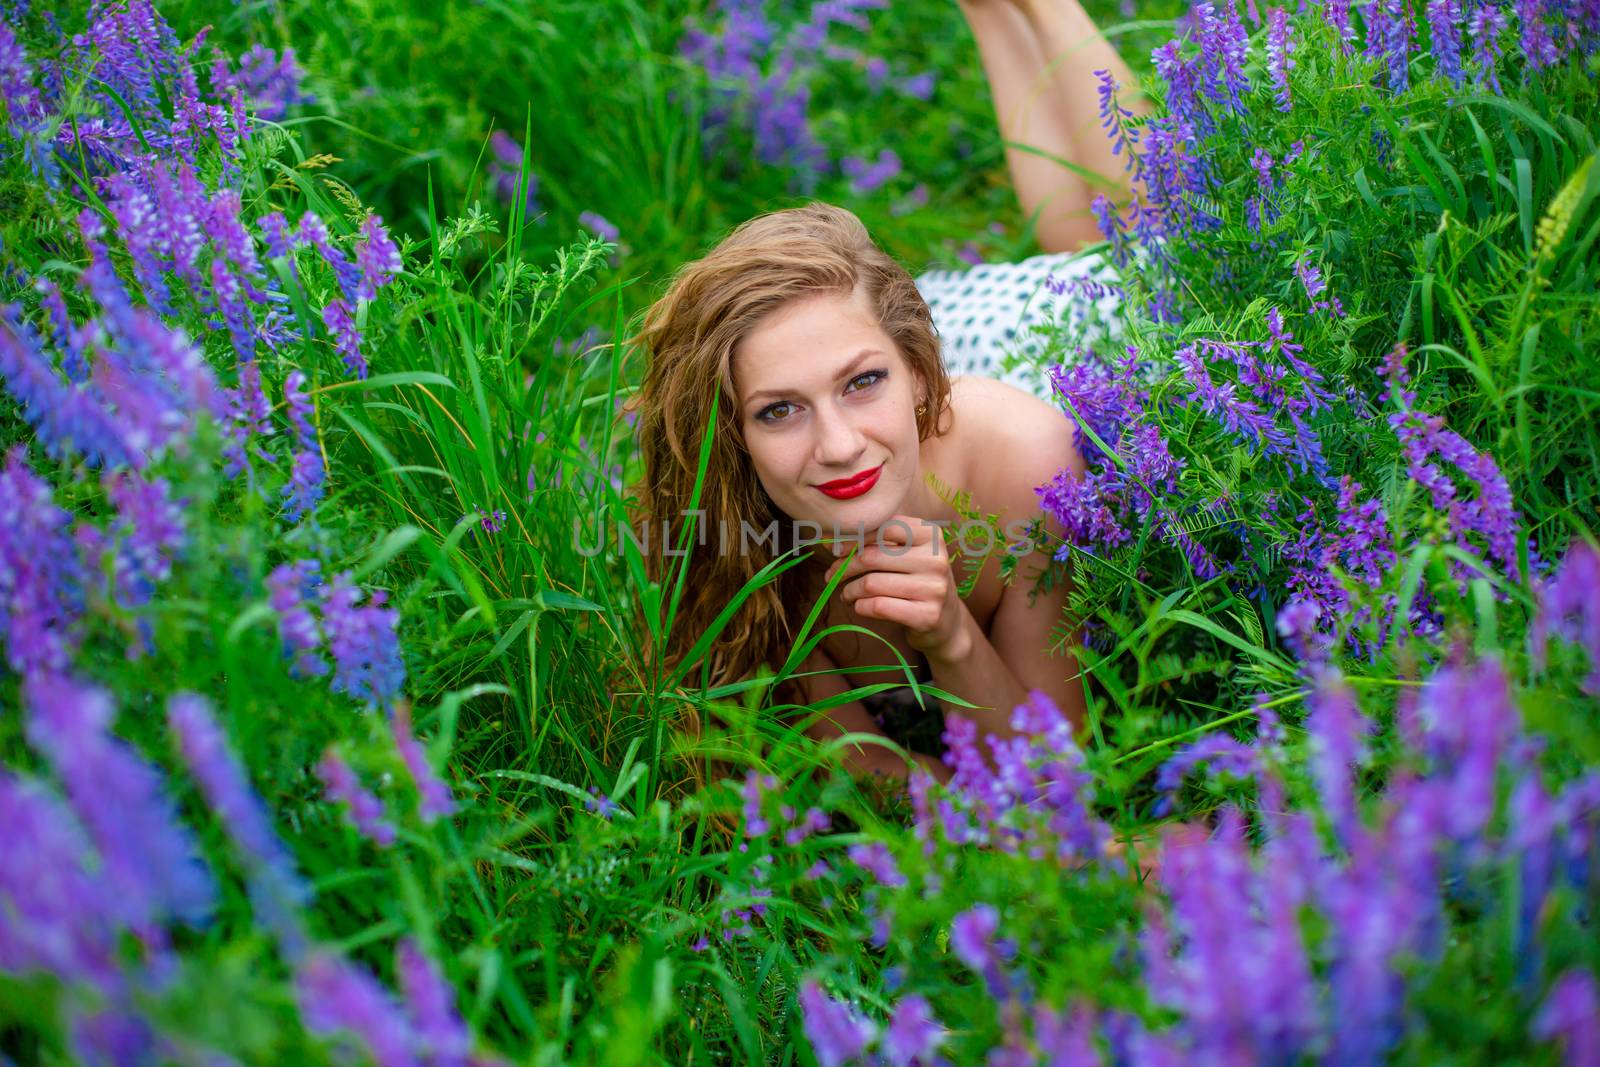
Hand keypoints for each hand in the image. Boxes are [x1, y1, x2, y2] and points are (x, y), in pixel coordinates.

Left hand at [823, 514, 969, 658]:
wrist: (947, 621)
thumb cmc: (916, 581)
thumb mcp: (908, 555)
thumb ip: (877, 543)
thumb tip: (830, 543)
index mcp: (931, 536)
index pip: (883, 528)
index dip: (853, 540)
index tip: (836, 551)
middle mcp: (936, 559)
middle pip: (871, 557)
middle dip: (844, 568)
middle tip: (832, 576)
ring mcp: (934, 589)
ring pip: (871, 584)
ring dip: (849, 591)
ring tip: (846, 595)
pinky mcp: (927, 615)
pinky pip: (878, 606)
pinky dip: (860, 607)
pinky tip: (859, 607)